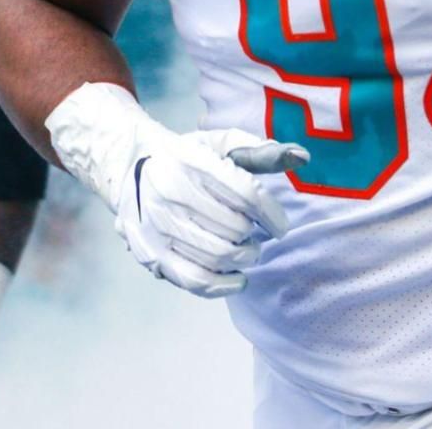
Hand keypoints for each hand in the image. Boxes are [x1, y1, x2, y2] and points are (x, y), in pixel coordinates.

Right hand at [45, 83, 307, 298]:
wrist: (128, 169)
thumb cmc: (187, 157)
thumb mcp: (220, 145)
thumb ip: (262, 152)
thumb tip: (303, 158)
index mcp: (190, 161)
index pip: (244, 194)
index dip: (271, 215)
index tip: (281, 226)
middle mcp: (169, 192)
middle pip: (233, 229)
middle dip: (254, 237)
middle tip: (256, 235)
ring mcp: (156, 226)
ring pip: (217, 256)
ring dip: (242, 260)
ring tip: (247, 251)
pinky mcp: (150, 252)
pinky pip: (194, 280)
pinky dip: (223, 286)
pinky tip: (238, 279)